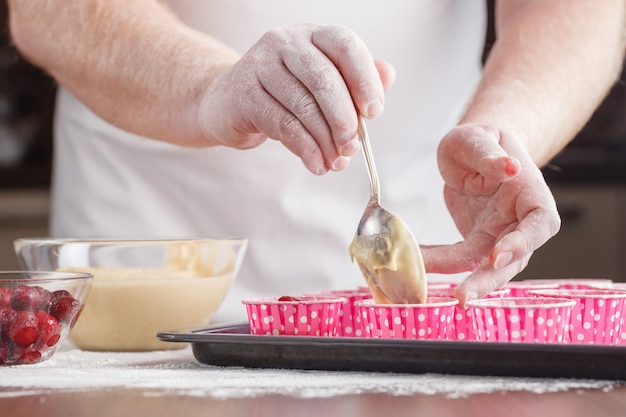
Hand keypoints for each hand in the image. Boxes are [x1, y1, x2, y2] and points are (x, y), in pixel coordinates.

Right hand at [197, 23, 395, 174]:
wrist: (226, 102)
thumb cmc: (282, 93)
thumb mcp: (320, 83)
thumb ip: (355, 79)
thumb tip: (389, 76)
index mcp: (312, 34)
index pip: (345, 45)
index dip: (364, 79)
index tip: (374, 112)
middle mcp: (285, 42)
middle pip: (323, 78)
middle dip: (344, 119)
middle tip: (352, 147)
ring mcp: (260, 65)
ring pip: (303, 106)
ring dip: (325, 141)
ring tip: (335, 162)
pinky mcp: (243, 93)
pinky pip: (282, 124)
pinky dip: (304, 149)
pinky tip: (315, 163)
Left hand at [424, 124, 560, 306]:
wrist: (476, 151)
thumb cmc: (482, 141)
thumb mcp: (478, 138)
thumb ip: (488, 155)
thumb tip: (508, 167)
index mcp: (531, 195)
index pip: (539, 224)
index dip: (522, 243)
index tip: (498, 256)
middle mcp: (520, 222)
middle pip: (514, 258)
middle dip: (488, 279)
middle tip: (463, 297)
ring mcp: (500, 236)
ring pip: (485, 267)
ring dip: (459, 280)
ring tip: (426, 286)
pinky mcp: (478, 243)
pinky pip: (459, 258)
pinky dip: (438, 261)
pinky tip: (416, 262)